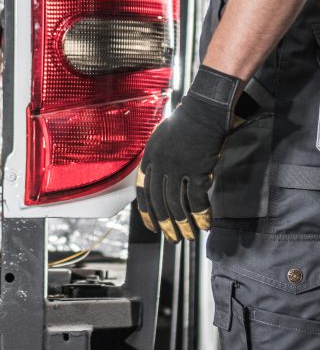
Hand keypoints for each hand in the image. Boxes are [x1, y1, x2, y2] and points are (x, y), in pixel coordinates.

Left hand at [136, 65, 241, 241]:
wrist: (203, 111)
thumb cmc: (184, 124)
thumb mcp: (161, 139)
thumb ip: (158, 160)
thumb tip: (159, 183)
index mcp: (149, 157)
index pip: (143, 191)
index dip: (146, 211)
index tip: (151, 226)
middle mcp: (160, 164)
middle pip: (159, 201)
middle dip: (165, 224)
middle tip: (172, 238)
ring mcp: (177, 167)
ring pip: (176, 204)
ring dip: (183, 224)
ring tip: (189, 237)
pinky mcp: (197, 170)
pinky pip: (197, 200)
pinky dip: (201, 215)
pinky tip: (206, 224)